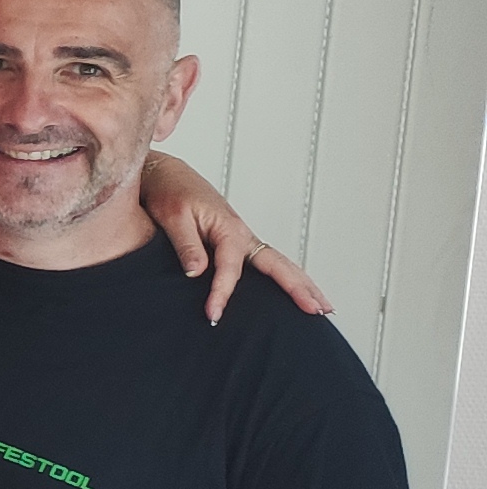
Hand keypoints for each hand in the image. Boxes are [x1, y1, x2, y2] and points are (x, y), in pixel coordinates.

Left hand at [140, 152, 329, 324]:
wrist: (167, 174)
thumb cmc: (170, 191)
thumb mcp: (174, 217)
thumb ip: (187, 245)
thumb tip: (197, 273)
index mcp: (229, 228)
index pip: (231, 269)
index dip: (222, 294)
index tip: (213, 314)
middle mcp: (242, 234)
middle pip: (279, 265)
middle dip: (300, 289)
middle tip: (318, 311)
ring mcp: (243, 238)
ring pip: (279, 264)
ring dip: (301, 284)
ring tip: (320, 306)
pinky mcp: (237, 241)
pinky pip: (265, 263)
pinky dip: (283, 277)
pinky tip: (290, 290)